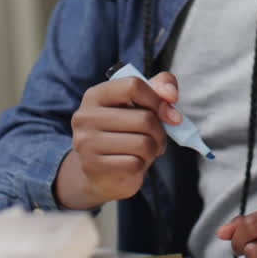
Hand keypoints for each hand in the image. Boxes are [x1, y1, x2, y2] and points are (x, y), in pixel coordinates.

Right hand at [54, 71, 180, 208]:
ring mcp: (86, 142)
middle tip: (157, 138)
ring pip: (143, 143)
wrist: (102, 172)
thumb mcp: (140, 105)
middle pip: (144, 118)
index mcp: (96, 95)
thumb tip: (171, 95)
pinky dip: (142, 165)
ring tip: (147, 150)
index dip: (156, 99)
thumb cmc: (124, 132)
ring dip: (153, 149)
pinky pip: (135, 164)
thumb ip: (159, 87)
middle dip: (160, 131)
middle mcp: (85, 116)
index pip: (133, 85)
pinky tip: (135, 163)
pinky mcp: (93, 167)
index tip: (166, 112)